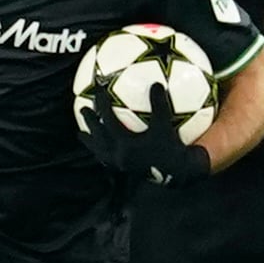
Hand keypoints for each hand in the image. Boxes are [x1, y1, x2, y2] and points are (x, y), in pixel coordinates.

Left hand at [86, 82, 210, 185]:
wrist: (181, 178)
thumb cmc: (175, 152)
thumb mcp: (167, 126)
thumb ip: (159, 106)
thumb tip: (155, 84)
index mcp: (125, 146)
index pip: (108, 121)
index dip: (103, 105)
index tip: (99, 91)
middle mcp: (119, 157)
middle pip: (98, 138)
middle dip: (90, 123)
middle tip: (83, 109)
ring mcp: (122, 166)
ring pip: (100, 152)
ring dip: (91, 140)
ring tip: (82, 134)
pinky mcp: (128, 172)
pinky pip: (109, 162)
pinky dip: (103, 153)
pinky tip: (104, 148)